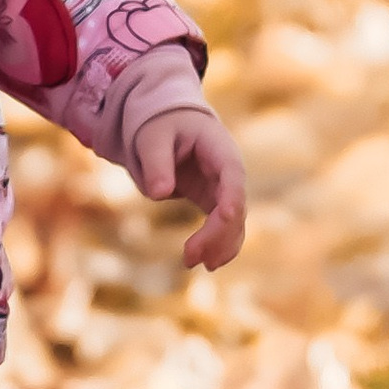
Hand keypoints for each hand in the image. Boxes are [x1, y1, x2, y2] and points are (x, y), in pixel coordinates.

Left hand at [131, 106, 248, 268]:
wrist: (170, 124)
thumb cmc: (163, 125)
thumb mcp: (153, 138)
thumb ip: (157, 163)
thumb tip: (160, 194)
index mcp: (219, 148)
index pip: (233, 175)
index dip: (231, 197)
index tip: (224, 217)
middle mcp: (230, 172)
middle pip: (235, 206)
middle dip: (217, 234)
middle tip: (189, 257)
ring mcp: (225, 189)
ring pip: (234, 224)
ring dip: (218, 246)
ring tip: (191, 263)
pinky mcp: (215, 202)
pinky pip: (224, 228)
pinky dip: (218, 246)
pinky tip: (206, 263)